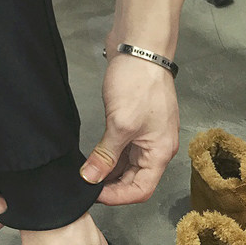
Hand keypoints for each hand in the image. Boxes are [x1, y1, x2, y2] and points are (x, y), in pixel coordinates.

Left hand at [81, 53, 179, 204]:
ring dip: (109, 171)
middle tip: (85, 185)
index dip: (118, 196)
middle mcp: (157, 148)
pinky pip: (124, 149)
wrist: (141, 48)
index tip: (93, 193)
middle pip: (136, 180)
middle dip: (112, 185)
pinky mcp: (136, 123)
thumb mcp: (120, 125)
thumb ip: (106, 155)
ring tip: (86, 173)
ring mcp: (147, 135)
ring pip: (128, 165)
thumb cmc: (138, 84)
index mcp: (160, 152)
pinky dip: (110, 156)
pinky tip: (93, 157)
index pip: (141, 190)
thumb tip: (91, 179)